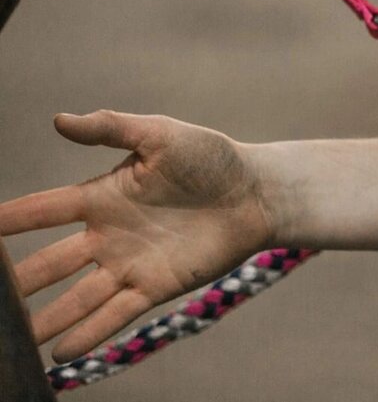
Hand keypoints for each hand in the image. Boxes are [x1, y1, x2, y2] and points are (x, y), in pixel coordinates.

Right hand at [0, 111, 272, 362]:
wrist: (256, 192)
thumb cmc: (211, 158)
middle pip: (49, 263)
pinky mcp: (156, 286)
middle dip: (16, 281)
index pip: (43, 212)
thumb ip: (111, 128)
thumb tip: (59, 120)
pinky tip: (60, 354)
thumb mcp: (159, 135)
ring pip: (75, 298)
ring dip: (44, 319)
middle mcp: (107, 236)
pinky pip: (115, 313)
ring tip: (13, 340)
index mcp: (101, 196)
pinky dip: (88, 333)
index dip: (9, 221)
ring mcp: (129, 264)